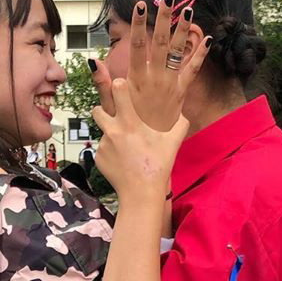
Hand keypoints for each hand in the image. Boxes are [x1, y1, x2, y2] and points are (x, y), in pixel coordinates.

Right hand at [89, 0, 210, 130]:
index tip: (140, 5)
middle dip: (164, 19)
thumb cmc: (126, 125)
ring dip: (183, 30)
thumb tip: (93, 61)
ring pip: (177, 53)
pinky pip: (192, 71)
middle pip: (160, 43)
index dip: (138, 25)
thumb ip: (102, 82)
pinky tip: (206, 39)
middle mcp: (154, 79)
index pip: (137, 47)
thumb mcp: (110, 105)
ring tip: (188, 9)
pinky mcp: (181, 93)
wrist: (147, 147)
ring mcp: (170, 85)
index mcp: (136, 80)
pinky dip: (199, 55)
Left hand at [92, 79, 188, 200]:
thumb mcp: (172, 144)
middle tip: (115, 116)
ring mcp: (103, 145)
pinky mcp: (98, 158)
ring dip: (109, 132)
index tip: (122, 89)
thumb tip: (184, 115)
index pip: (117, 90)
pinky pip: (102, 148)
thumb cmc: (158, 167)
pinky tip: (122, 160)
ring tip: (123, 143)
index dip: (118, 86)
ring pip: (101, 131)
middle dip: (103, 109)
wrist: (141, 194)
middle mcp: (113, 131)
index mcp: (130, 123)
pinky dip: (110, 151)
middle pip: (97, 108)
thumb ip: (180, 125)